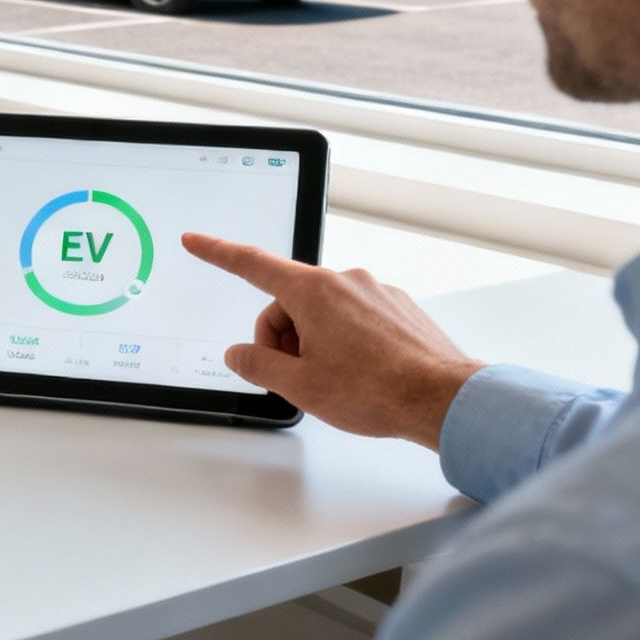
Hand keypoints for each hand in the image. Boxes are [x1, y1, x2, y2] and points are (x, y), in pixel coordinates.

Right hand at [181, 233, 485, 449]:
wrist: (442, 399)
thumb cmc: (377, 390)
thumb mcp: (299, 385)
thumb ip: (258, 365)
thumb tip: (241, 354)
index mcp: (314, 291)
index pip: (252, 264)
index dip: (217, 253)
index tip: (197, 241)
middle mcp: (345, 281)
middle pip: (288, 301)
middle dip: (281, 338)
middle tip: (294, 378)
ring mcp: (375, 291)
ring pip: (322, 312)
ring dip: (314, 342)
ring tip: (334, 380)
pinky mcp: (397, 307)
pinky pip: (354, 317)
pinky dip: (345, 341)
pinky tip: (360, 372)